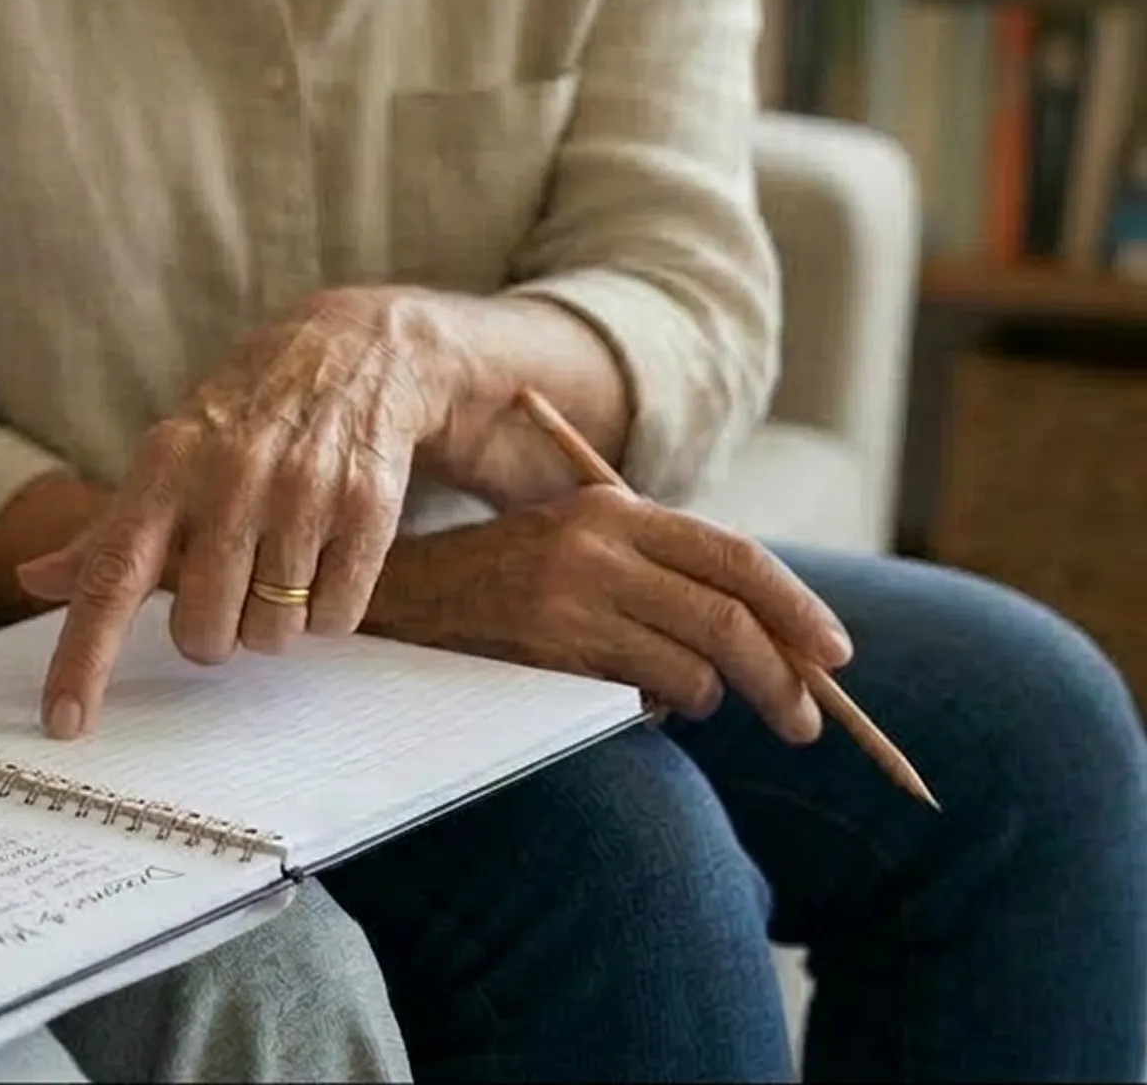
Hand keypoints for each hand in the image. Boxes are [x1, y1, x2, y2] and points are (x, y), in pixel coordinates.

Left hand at [25, 289, 462, 737]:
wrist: (353, 354)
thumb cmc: (241, 425)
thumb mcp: (166, 463)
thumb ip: (105, 536)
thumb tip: (32, 580)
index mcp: (163, 470)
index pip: (110, 578)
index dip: (84, 656)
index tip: (64, 722)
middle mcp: (228, 478)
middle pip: (201, 632)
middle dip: (212, 634)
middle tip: (229, 588)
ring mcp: (301, 492)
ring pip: (271, 634)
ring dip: (273, 621)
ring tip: (280, 563)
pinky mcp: (366, 508)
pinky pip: (336, 618)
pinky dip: (327, 610)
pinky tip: (323, 558)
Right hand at [367, 486, 856, 743]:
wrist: (394, 598)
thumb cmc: (501, 582)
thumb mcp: (579, 548)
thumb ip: (659, 570)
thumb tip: (773, 633)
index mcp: (614, 508)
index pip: (736, 557)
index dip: (799, 609)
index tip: (837, 655)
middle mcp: (598, 545)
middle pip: (729, 618)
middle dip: (782, 679)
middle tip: (804, 723)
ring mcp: (570, 598)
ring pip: (693, 667)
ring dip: (711, 700)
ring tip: (695, 704)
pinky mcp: (547, 649)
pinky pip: (641, 695)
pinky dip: (658, 710)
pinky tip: (635, 701)